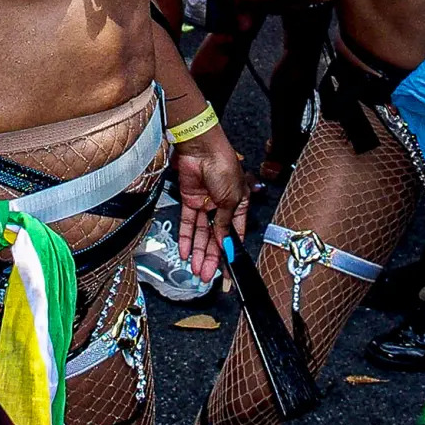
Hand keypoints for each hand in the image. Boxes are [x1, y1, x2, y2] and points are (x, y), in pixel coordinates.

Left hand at [174, 127, 248, 280]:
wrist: (201, 149)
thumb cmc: (223, 166)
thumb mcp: (231, 199)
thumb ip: (225, 224)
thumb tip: (225, 243)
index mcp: (239, 203)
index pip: (235, 234)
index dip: (231, 252)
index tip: (229, 271)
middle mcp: (222, 205)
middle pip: (216, 237)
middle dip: (212, 257)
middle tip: (207, 275)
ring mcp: (205, 204)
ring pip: (200, 234)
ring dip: (198, 252)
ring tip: (196, 269)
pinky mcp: (189, 201)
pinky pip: (187, 224)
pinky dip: (185, 238)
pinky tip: (185, 252)